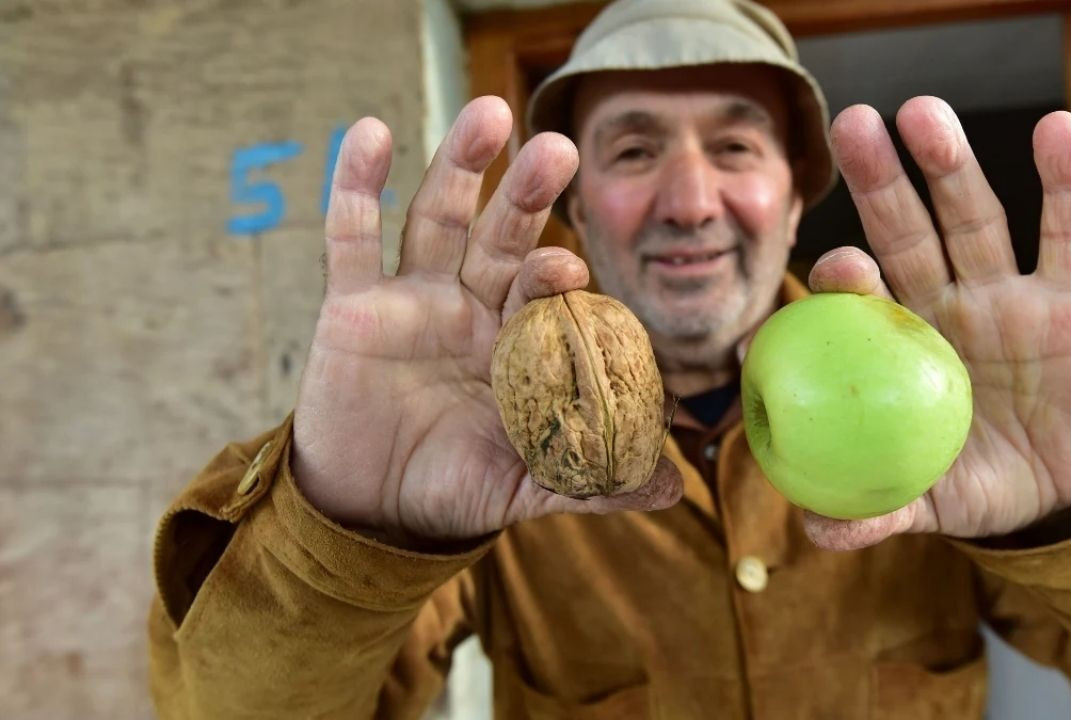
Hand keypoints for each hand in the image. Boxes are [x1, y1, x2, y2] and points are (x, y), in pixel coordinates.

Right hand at [290, 97, 681, 543]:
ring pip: (436, 217)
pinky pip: (351, 235)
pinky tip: (372, 132)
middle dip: (527, 193)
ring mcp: (410, 298)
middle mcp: (468, 306)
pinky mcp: (350, 304)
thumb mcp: (525, 487)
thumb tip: (673, 490)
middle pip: (501, 235)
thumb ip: (591, 481)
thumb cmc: (454, 490)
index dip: (554, 274)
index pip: (541, 292)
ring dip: (460, 164)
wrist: (371, 511)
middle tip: (558, 148)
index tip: (570, 269)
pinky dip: (356, 184)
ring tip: (489, 112)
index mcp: (515, 341)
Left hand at [803, 97, 1070, 549]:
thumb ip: (876, 511)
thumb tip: (814, 532)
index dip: (846, 277)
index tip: (835, 266)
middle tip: (851, 125)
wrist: (1067, 490)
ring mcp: (1004, 294)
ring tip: (923, 110)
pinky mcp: (1068, 297)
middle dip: (880, 181)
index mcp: (898, 346)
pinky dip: (1067, 181)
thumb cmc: (982, 483)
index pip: (862, 297)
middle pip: (905, 232)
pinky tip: (1058, 128)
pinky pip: (1069, 232)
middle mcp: (943, 305)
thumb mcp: (930, 502)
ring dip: (952, 163)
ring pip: (974, 217)